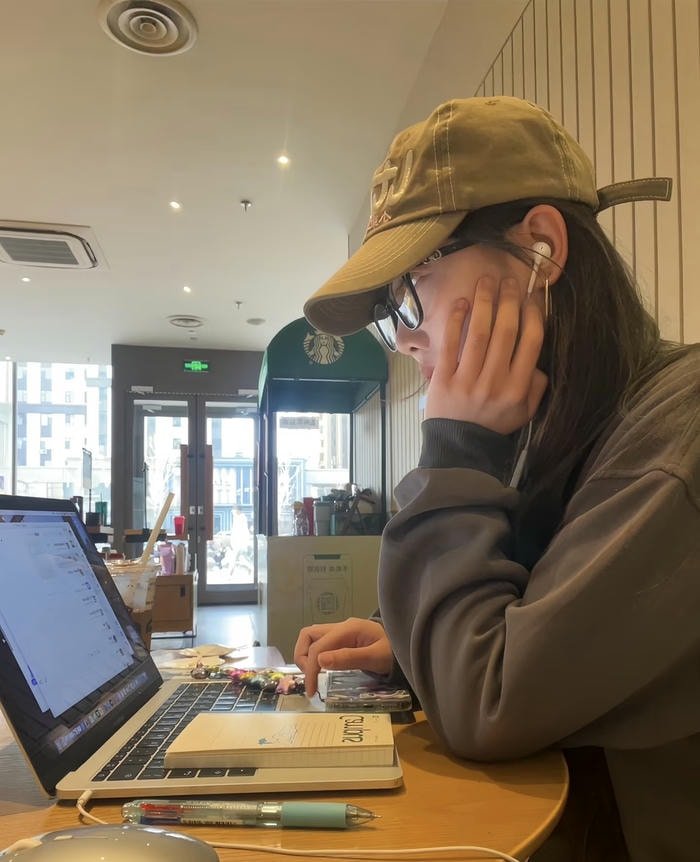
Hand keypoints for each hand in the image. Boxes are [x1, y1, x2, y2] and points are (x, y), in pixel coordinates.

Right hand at [293, 618, 392, 697]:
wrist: (404, 646)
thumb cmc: (393, 652)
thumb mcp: (375, 658)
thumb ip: (349, 658)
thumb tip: (320, 661)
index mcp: (348, 629)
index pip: (318, 647)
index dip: (310, 669)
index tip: (311, 691)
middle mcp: (341, 626)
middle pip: (308, 635)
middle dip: (302, 657)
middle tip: (309, 680)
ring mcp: (340, 631)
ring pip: (311, 637)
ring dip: (306, 655)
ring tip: (312, 676)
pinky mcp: (341, 638)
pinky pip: (320, 643)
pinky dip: (314, 655)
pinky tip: (320, 670)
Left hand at [424, 276, 547, 433]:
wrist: (459, 448)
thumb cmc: (494, 425)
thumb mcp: (525, 412)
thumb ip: (536, 385)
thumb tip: (536, 358)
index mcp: (518, 388)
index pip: (531, 342)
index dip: (532, 314)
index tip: (531, 295)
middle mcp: (495, 381)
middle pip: (505, 332)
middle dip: (508, 301)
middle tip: (508, 279)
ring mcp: (468, 379)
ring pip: (479, 334)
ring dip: (483, 303)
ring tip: (485, 280)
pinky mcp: (444, 379)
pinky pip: (450, 344)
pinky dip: (456, 322)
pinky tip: (460, 302)